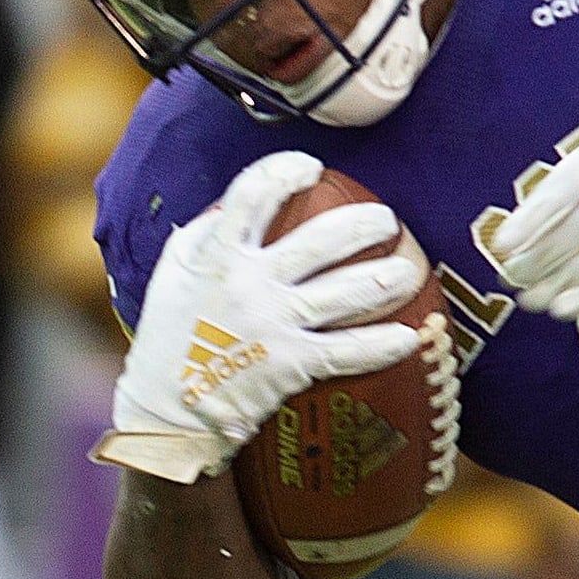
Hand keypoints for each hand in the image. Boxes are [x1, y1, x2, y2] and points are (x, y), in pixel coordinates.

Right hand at [94, 151, 425, 483]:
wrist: (166, 411)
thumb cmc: (171, 335)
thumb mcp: (174, 273)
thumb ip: (208, 233)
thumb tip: (247, 200)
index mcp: (216, 255)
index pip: (253, 193)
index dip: (285, 170)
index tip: (311, 168)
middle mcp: (249, 284)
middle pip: (321, 240)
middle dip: (364, 225)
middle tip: (386, 220)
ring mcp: (273, 324)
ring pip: (345, 292)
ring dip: (387, 279)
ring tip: (411, 270)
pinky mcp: (291, 364)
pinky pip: (347, 351)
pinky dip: (382, 345)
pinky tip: (410, 337)